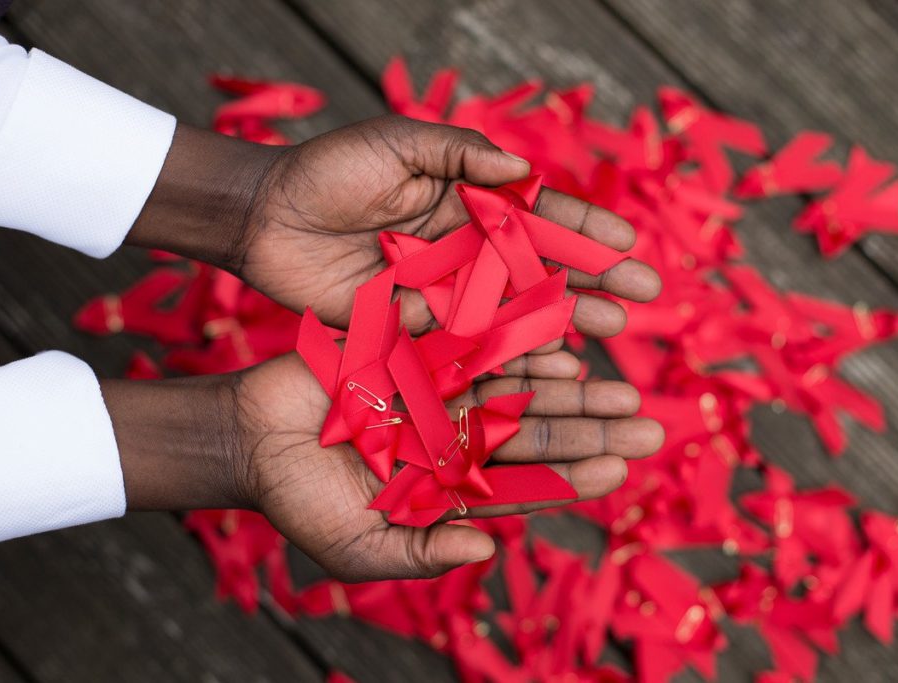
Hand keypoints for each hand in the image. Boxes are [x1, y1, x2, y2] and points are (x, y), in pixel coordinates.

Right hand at [104, 351, 662, 581]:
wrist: (250, 438)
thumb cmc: (300, 501)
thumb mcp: (359, 546)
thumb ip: (422, 550)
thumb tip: (488, 547)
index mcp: (450, 485)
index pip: (525, 482)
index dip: (572, 476)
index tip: (620, 469)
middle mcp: (456, 437)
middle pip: (535, 431)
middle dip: (590, 428)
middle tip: (647, 423)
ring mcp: (439, 392)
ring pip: (515, 385)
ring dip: (566, 384)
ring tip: (615, 382)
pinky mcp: (416, 352)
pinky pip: (472, 344)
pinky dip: (511, 342)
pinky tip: (554, 339)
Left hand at [128, 118, 659, 335]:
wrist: (266, 220)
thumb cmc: (329, 172)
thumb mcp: (397, 143)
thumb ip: (460, 153)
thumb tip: (525, 168)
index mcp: (466, 200)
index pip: (539, 214)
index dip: (585, 228)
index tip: (628, 245)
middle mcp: (464, 247)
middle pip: (541, 265)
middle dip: (592, 278)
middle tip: (642, 299)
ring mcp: (444, 290)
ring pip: (516, 308)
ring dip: (565, 319)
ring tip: (611, 334)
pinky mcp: (416, 326)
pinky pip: (471, 342)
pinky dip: (510, 353)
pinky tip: (549, 366)